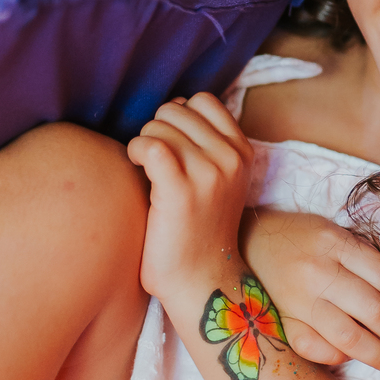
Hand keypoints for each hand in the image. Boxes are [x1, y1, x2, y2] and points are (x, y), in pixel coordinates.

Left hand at [127, 94, 252, 299]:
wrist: (201, 278)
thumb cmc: (199, 228)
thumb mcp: (220, 178)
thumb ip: (207, 142)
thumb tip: (175, 105)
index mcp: (243, 151)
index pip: (204, 101)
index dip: (179, 116)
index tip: (172, 144)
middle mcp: (230, 158)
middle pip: (176, 110)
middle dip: (158, 129)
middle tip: (155, 161)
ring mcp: (208, 173)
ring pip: (159, 125)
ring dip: (144, 142)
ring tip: (148, 170)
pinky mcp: (181, 190)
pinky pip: (150, 145)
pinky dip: (136, 151)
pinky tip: (137, 168)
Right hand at [240, 209, 379, 373]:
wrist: (246, 241)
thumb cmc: (298, 238)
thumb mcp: (333, 233)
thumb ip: (363, 259)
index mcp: (335, 243)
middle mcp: (318, 271)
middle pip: (374, 311)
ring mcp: (297, 299)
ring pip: (350, 338)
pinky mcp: (281, 321)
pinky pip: (316, 349)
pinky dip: (338, 358)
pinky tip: (351, 357)